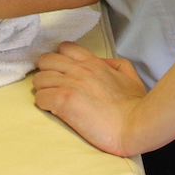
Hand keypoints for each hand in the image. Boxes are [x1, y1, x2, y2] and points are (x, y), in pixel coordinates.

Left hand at [32, 41, 146, 156]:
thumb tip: (103, 63)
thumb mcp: (130, 77)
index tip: (62, 72)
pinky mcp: (63, 101)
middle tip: (53, 86)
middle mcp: (79, 69)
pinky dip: (44, 105)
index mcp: (94, 63)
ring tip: (52, 101)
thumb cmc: (135, 106)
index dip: (60, 59)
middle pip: (46, 60)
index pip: (65, 48)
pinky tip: (54, 111)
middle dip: (46, 72)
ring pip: (39, 79)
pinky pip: (40, 98)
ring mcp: (70, 84)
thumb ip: (116, 65)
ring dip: (43, 90)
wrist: (134, 126)